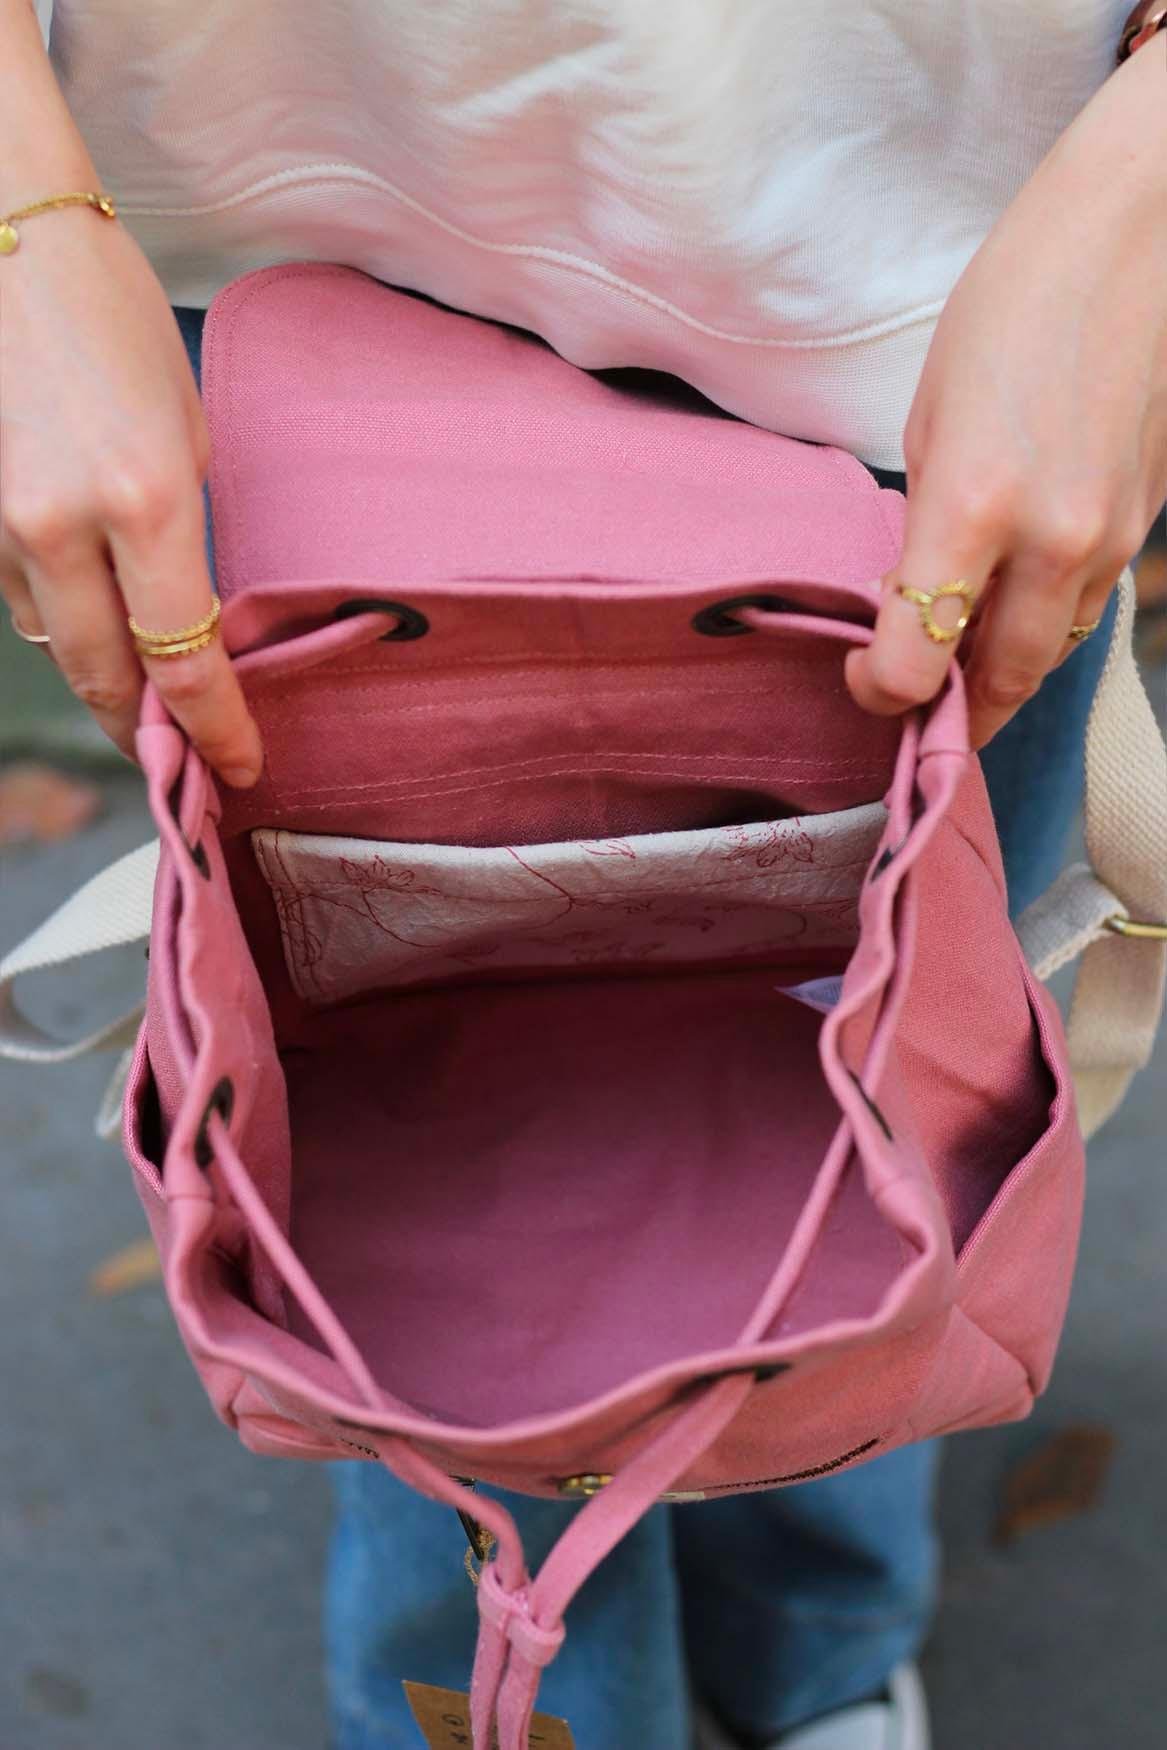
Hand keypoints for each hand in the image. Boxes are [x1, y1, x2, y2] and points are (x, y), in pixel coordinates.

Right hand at [0, 211, 262, 784]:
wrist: (10, 240)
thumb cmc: (116, 322)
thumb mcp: (187, 432)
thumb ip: (185, 539)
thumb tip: (186, 623)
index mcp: (143, 502)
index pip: (185, 662)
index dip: (215, 731)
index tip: (240, 768)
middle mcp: (63, 528)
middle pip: (107, 678)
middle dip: (151, 729)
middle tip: (190, 762)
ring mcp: (3, 523)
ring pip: (58, 645)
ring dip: (106, 677)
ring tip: (153, 695)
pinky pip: (23, 599)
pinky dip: (65, 621)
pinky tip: (97, 616)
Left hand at [846, 37, 1166, 749]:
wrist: (1134, 237)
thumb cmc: (1011, 309)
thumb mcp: (930, 419)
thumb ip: (924, 525)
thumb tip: (916, 597)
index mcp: (974, 507)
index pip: (918, 661)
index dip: (881, 692)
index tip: (864, 680)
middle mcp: (1052, 539)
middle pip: (999, 682)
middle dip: (952, 712)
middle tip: (918, 713)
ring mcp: (1110, 535)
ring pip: (1052, 652)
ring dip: (1003, 671)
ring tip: (960, 663)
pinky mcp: (1146, 522)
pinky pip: (1089, 606)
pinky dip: (1047, 623)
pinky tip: (1015, 603)